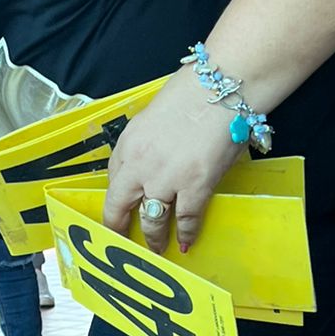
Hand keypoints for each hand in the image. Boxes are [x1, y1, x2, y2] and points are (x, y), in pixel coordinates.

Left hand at [104, 68, 243, 254]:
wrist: (221, 87)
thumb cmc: (192, 93)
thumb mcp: (152, 116)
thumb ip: (144, 144)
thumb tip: (146, 165)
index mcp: (128, 144)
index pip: (113, 180)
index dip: (115, 200)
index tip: (117, 213)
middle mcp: (140, 165)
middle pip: (120, 206)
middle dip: (119, 228)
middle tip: (122, 242)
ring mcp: (166, 178)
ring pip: (152, 220)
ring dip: (154, 238)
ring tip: (156, 249)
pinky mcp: (195, 185)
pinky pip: (187, 219)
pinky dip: (187, 234)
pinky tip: (186, 243)